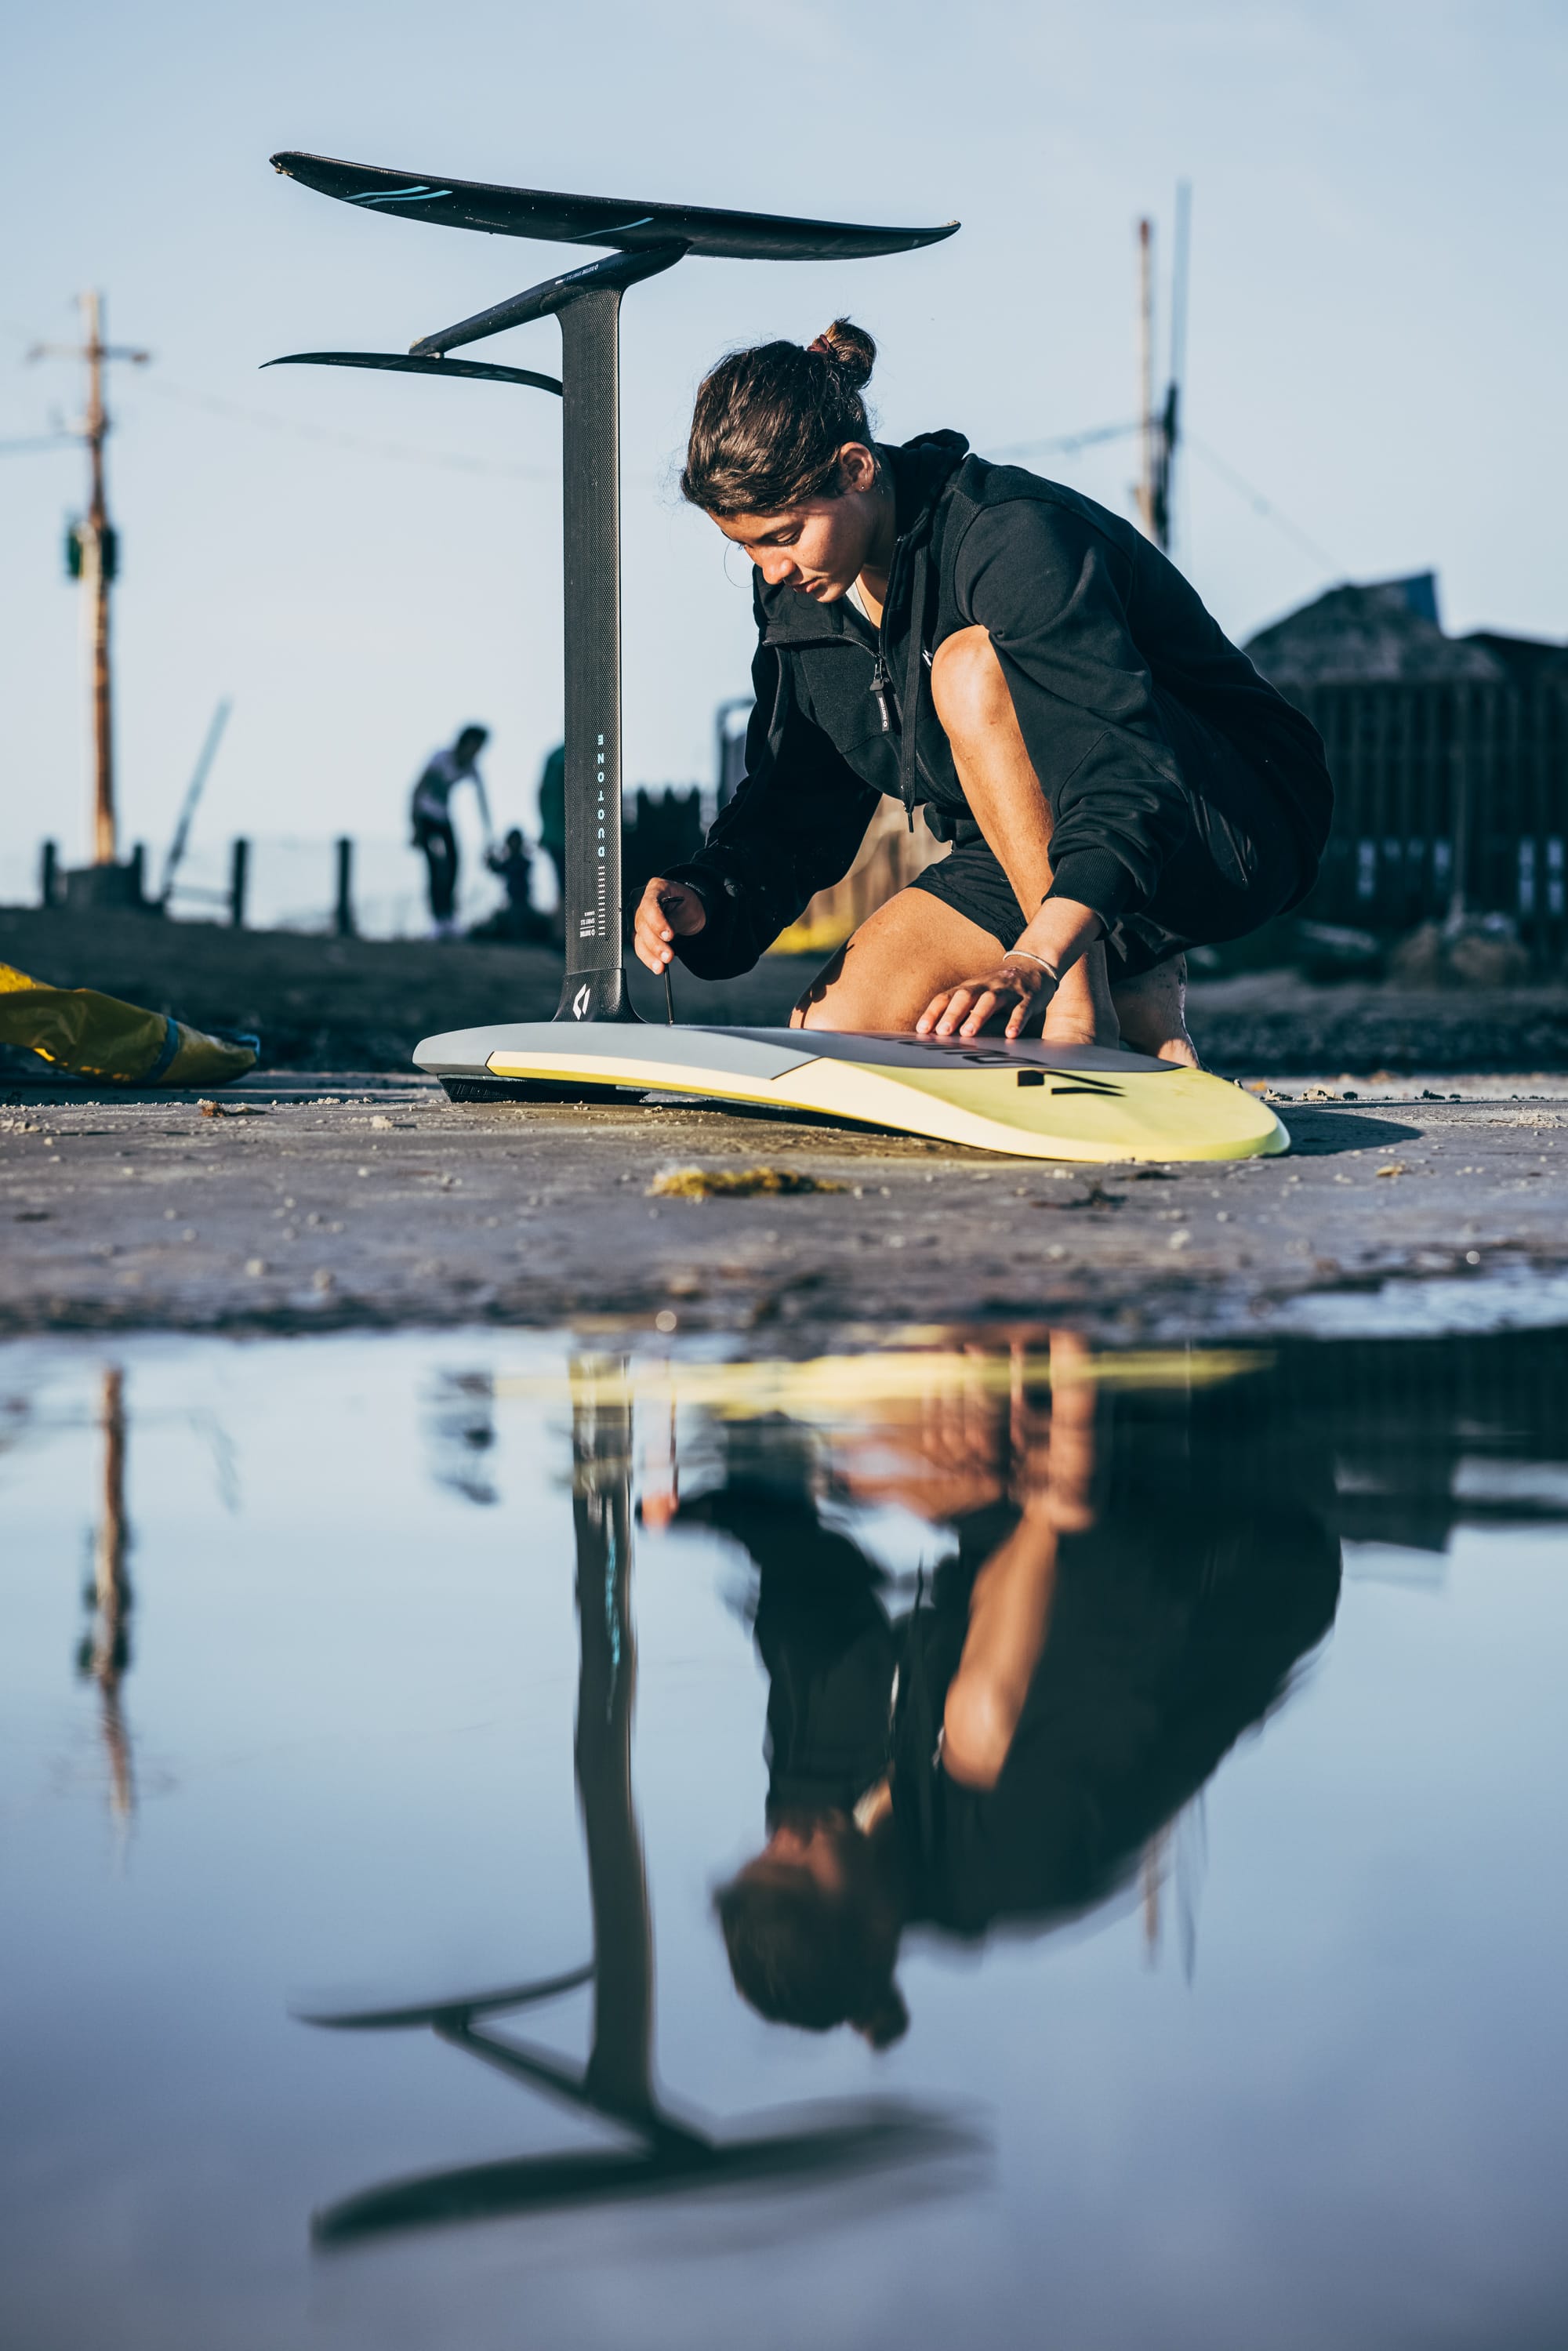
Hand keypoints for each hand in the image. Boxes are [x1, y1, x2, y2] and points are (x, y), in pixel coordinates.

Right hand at [634, 876, 705, 973]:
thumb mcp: (688, 909)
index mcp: (655, 887)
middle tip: (668, 955)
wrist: (688, 910)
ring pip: (638, 938)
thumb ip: (675, 920)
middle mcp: (640, 900)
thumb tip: (665, 936)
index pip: (649, 905)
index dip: (657, 922)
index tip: (668, 936)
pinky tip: (656, 965)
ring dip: (651, 954)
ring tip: (662, 965)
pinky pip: (639, 947)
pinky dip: (648, 958)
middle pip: (642, 923)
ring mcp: (636, 916)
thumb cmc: (687, 905)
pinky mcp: (636, 932)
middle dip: (655, 943)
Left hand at [916, 954, 1056, 1040]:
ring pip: (990, 1001)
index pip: (946, 997)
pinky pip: (1021, 1009)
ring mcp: (1006, 991)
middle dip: (952, 1014)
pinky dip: (1016, 1021)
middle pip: (965, 997)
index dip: (933, 1012)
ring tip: (968, 1033)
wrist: (1033, 965)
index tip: (922, 1030)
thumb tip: (935, 1033)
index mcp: (970, 987)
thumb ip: (960, 1010)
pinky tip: (1010, 1034)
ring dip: (978, 1016)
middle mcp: (985, 986)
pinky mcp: (1027, 997)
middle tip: (942, 1032)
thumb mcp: (977, 993)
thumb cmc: (999, 987)